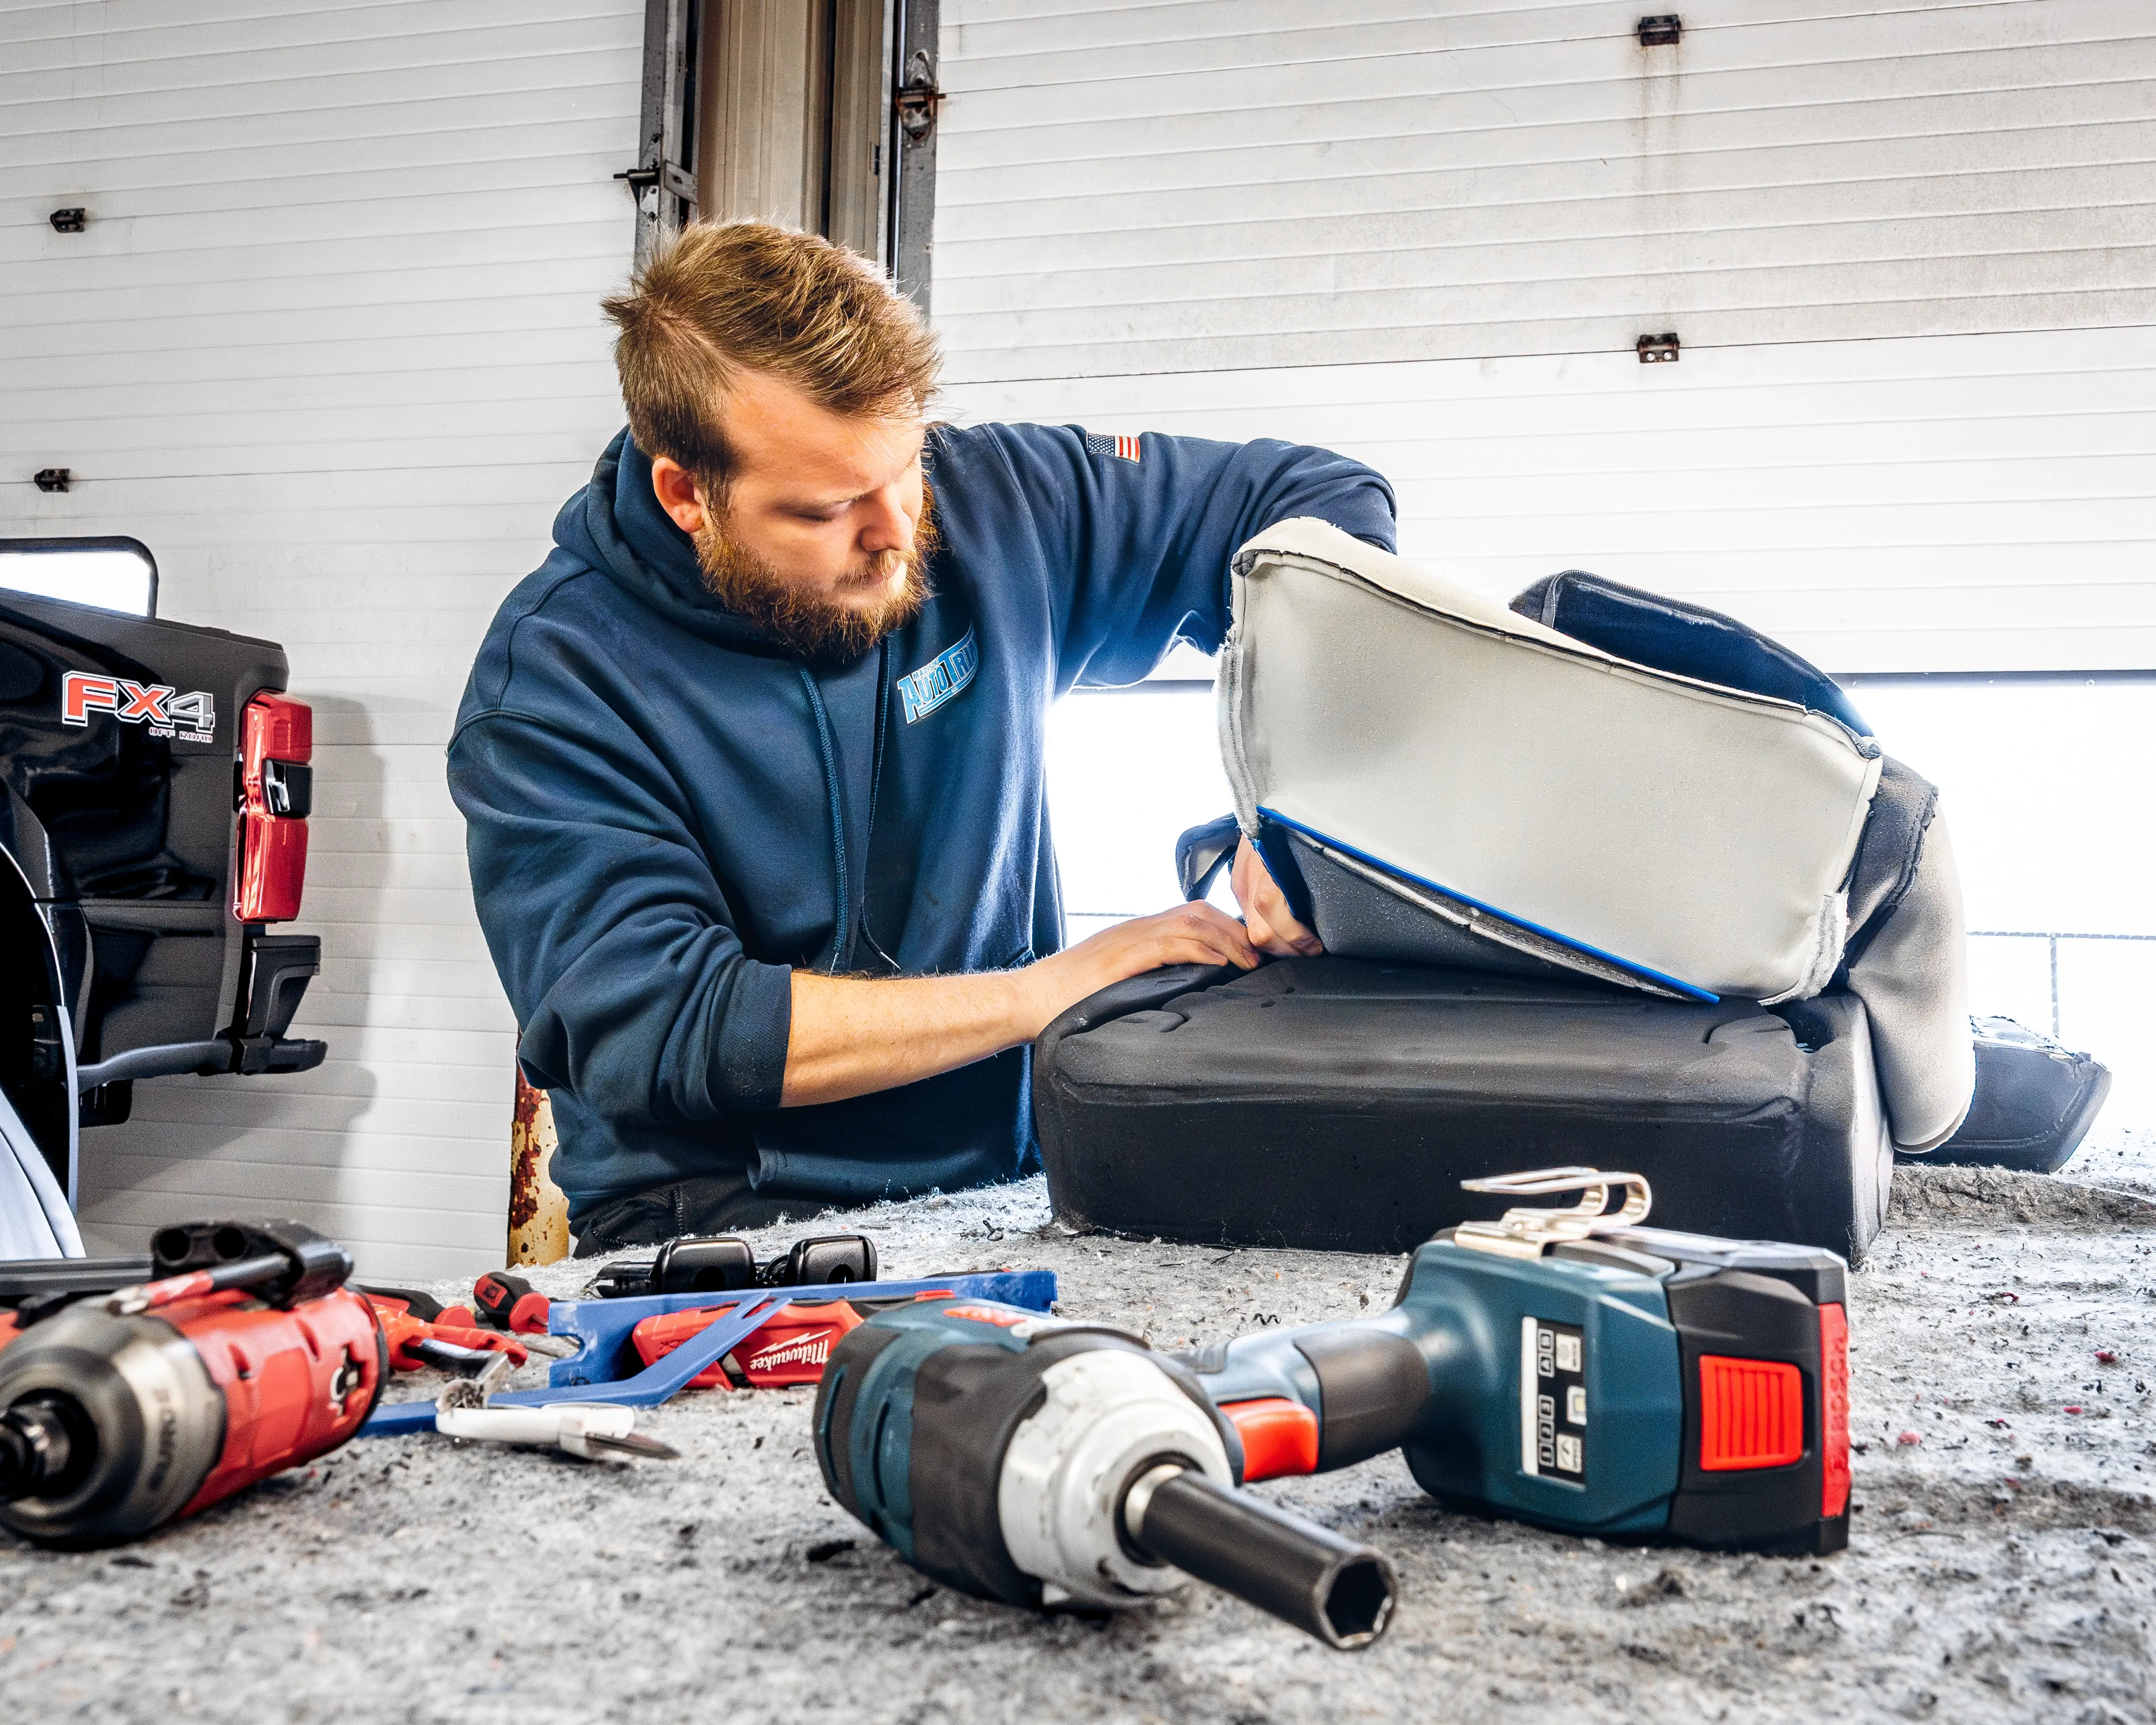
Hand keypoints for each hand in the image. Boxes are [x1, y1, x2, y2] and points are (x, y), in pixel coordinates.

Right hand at [1017, 902, 1259, 1035]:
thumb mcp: (1118, 981)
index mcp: (1137, 933)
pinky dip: (1201, 948)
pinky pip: (1169, 943)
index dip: (1227, 927)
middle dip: (1236, 929)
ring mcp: (1128, 940)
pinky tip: (1220, 961)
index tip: (1250, 948)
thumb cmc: (1069, 998)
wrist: (1028, 1000)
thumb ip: (1149, 976)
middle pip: (1198, 911)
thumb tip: (1187, 988)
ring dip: (1227, 938)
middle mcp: (1136, 929)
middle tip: (1260, 953)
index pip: (1192, 915)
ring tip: (1249, 959)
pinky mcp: (1121, 958)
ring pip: (1190, 921)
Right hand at [1231, 835, 1322, 957]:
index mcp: (1268, 864)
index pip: (1272, 909)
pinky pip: (1248, 918)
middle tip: (1309, 950)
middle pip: (1260, 931)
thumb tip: (1328, 916)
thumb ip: (1313, 880)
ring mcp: (1239, 881)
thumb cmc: (1295, 825)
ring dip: (1277, 945)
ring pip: (1252, 930)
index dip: (1296, 935)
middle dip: (1287, 949)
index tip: (1316, 944)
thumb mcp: (1308, 849)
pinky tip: (1282, 931)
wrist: (1272, 806)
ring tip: (1298, 945)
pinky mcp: (1235, 884)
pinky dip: (1266, 930)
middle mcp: (1249, 875)